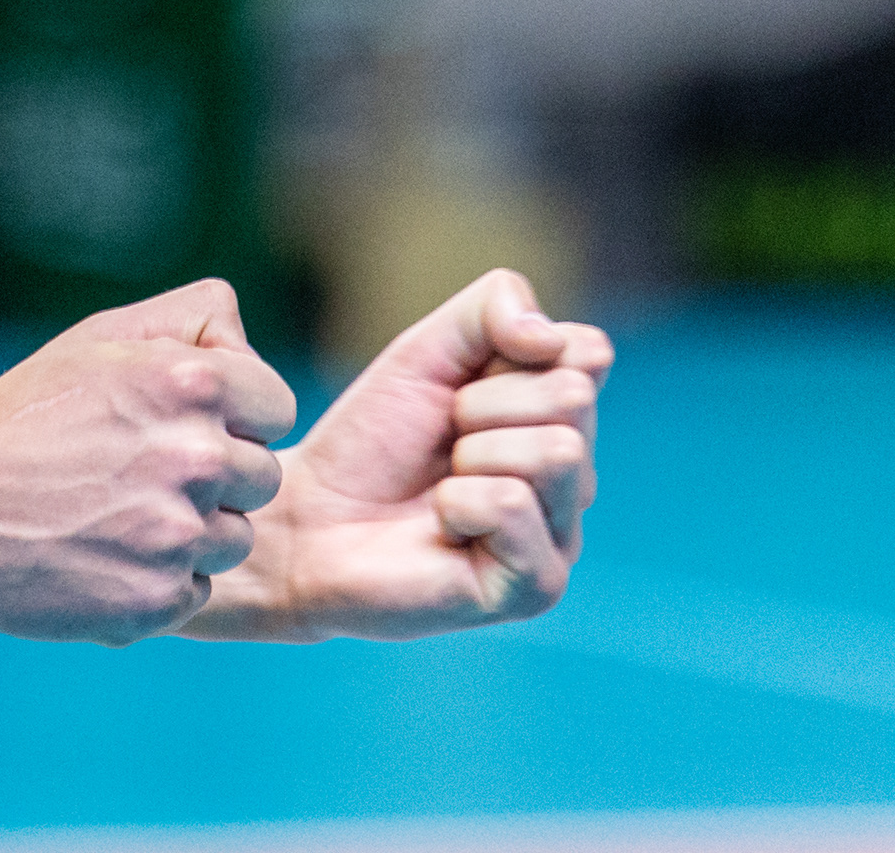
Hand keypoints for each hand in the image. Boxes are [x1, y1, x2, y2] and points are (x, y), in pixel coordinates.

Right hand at [0, 279, 296, 644]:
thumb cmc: (26, 413)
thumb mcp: (102, 337)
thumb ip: (192, 319)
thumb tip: (247, 341)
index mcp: (192, 384)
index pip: (277, 407)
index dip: (234, 415)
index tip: (180, 422)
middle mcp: (196, 459)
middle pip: (263, 476)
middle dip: (216, 474)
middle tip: (143, 469)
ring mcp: (178, 537)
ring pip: (235, 538)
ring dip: (193, 530)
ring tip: (120, 511)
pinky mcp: (158, 601)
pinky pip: (197, 589)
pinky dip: (161, 578)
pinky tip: (106, 552)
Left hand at [219, 268, 610, 642]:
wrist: (309, 518)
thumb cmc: (372, 439)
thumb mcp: (427, 349)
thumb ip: (497, 307)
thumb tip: (576, 345)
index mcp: (561, 418)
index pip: (586, 352)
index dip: (504, 355)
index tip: (457, 390)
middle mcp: (577, 477)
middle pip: (572, 398)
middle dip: (481, 405)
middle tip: (443, 443)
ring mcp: (563, 536)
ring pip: (557, 451)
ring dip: (471, 454)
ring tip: (443, 484)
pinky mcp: (537, 587)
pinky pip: (513, 504)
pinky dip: (458, 503)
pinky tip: (444, 526)